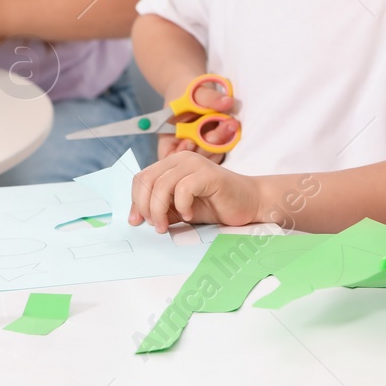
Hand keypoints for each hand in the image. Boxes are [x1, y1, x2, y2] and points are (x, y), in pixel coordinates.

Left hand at [129, 152, 263, 232]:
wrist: (249, 203)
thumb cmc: (216, 205)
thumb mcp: (180, 209)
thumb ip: (161, 209)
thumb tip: (137, 218)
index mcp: (172, 164)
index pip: (142, 178)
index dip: (136, 201)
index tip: (138, 221)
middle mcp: (181, 159)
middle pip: (147, 180)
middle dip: (146, 207)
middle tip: (156, 226)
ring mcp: (195, 164)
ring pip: (162, 185)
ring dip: (160, 210)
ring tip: (168, 226)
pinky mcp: (209, 174)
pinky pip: (183, 189)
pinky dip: (182, 207)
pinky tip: (190, 215)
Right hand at [159, 77, 240, 159]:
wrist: (195, 91)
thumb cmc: (185, 90)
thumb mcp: (194, 91)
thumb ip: (209, 97)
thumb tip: (226, 102)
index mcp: (169, 140)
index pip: (171, 157)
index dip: (181, 153)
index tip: (191, 140)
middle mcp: (184, 149)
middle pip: (194, 159)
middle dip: (208, 144)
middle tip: (225, 125)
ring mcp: (199, 150)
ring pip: (210, 158)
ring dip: (222, 143)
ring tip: (231, 124)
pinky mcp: (213, 148)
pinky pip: (220, 152)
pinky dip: (227, 142)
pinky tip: (230, 128)